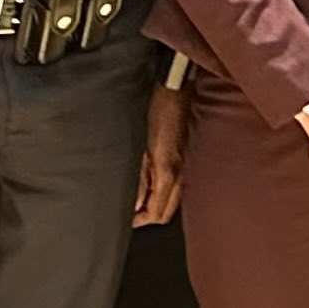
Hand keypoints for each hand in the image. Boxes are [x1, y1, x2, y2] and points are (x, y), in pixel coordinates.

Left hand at [133, 85, 187, 225]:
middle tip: (128, 210)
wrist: (176, 87)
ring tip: (136, 196)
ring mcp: (183, 165)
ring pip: (170, 200)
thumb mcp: (140, 145)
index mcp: (167, 171)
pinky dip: (160, 190)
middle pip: (165, 211)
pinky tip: (148, 181)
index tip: (125, 217)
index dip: (139, 220)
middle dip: (147, 215)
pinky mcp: (183, 156)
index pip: (156, 213)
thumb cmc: (158, 108)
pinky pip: (173, 185)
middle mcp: (179, 173)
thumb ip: (138, 177)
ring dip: (154, 203)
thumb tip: (133, 203)